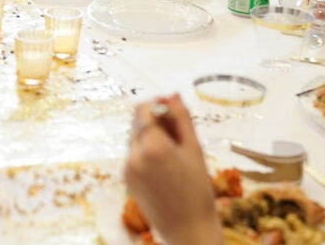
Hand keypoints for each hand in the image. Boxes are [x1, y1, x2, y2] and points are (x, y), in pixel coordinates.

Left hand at [124, 95, 222, 244]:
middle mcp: (134, 154)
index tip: (171, 108)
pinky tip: (164, 165)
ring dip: (150, 135)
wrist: (189, 232)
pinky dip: (145, 151)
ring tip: (174, 150)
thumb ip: (182, 118)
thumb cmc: (198, 192)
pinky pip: (133, 154)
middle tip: (177, 130)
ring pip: (134, 137)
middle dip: (154, 119)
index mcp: (152, 145)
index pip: (143, 108)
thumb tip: (173, 93)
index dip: (157, 103)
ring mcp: (127, 168)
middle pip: (137, 121)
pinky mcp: (126, 179)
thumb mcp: (195, 150)